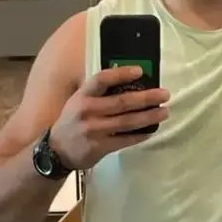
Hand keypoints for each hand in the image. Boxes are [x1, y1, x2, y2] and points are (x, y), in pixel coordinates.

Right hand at [49, 66, 169, 169]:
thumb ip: (97, 94)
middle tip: (164, 94)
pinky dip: (140, 135)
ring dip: (148, 117)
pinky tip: (151, 131)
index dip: (121, 74)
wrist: (57, 151)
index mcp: (82, 96)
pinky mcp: (100, 147)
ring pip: (127, 122)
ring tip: (164, 112)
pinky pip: (125, 140)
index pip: (102, 80)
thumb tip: (127, 84)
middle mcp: (88, 111)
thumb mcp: (78, 102)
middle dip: (146, 98)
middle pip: (122, 102)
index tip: (140, 71)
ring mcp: (95, 130)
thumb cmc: (72, 122)